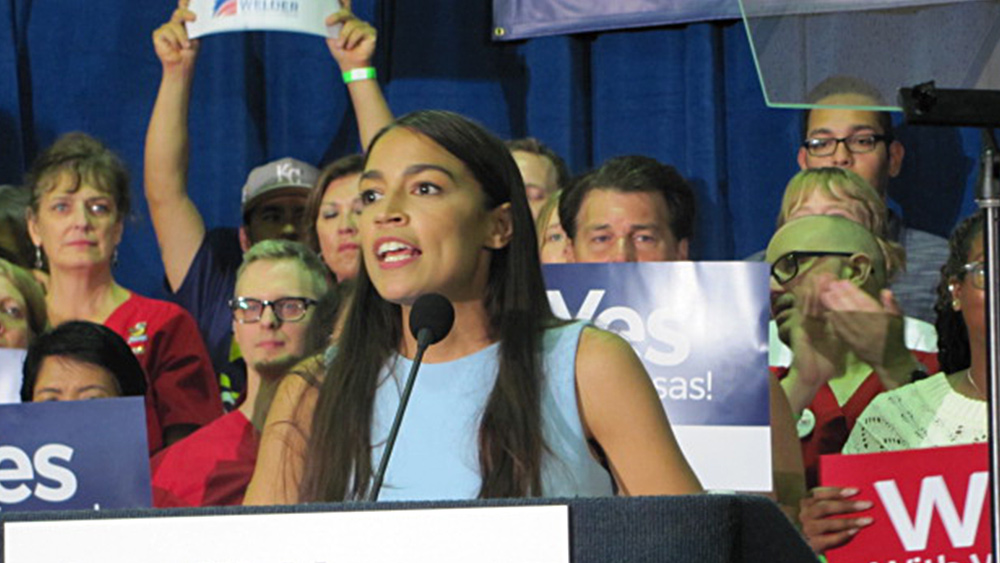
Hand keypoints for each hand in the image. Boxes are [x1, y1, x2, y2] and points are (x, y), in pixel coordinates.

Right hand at [152, 0, 198, 70]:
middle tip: (194, 18)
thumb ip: (194, 24)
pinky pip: (167, 32)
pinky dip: (174, 41)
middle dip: (186, 13)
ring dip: (182, 37)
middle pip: (179, 12)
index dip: (185, 0)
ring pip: (174, 25)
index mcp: (185, 21)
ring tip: (185, 46)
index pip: (184, 5)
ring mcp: (165, 27)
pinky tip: (175, 48)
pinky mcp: (158, 34)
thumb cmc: (190, 51)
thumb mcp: (196, 36)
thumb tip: (195, 15)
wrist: (182, 64)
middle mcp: (175, 22)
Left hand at [326, 0, 376, 71]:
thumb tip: (327, 16)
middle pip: (346, 13)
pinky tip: (351, 46)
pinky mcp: (371, 32)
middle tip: (328, 23)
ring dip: (344, 36)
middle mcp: (356, 22)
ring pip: (352, 24)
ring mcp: (365, 26)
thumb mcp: (332, 37)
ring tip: (342, 46)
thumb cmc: (341, 52)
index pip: (345, 7)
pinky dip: (352, 40)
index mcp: (346, 22)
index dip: (344, 0)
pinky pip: (359, 31)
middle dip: (336, 17)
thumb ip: (330, 26)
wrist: (350, 65)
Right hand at [788, 273, 844, 388]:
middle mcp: (810, 323)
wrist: (812, 377)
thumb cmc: (824, 364)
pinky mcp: (799, 330)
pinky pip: (803, 313)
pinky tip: (813, 293)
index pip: (825, 304)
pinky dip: (807, 302)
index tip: (838, 280)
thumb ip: (845, 331)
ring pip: (807, 304)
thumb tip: (856, 320)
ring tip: (820, 277)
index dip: (831, 293)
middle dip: (821, 287)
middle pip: (815, 301)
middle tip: (826, 273)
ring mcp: (803, 326)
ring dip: (813, 290)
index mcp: (820, 325)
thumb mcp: (838, 343)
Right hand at [800, 486, 873, 553]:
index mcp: (807, 503)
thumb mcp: (823, 508)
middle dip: (848, 505)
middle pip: (825, 508)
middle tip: (868, 505)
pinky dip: (844, 535)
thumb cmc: (822, 521)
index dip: (838, 492)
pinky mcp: (814, 544)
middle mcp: (805, 515)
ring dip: (850, 521)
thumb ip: (834, 501)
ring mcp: (809, 530)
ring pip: (828, 523)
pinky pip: (830, 539)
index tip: (857, 491)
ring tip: (867, 520)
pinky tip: (855, 530)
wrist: (810, 542)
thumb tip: (857, 494)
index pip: (820, 494)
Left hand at [820, 282, 914, 387]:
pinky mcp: (853, 346)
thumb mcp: (898, 319)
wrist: (891, 361)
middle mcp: (872, 329)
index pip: (866, 303)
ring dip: (834, 307)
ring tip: (825, 296)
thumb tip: (885, 291)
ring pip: (846, 321)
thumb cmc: (894, 337)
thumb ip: (892, 305)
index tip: (843, 282)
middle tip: (830, 286)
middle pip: (853, 310)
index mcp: (883, 321)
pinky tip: (827, 313)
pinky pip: (842, 333)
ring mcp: (861, 338)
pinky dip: (834, 322)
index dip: (853, 292)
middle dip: (840, 297)